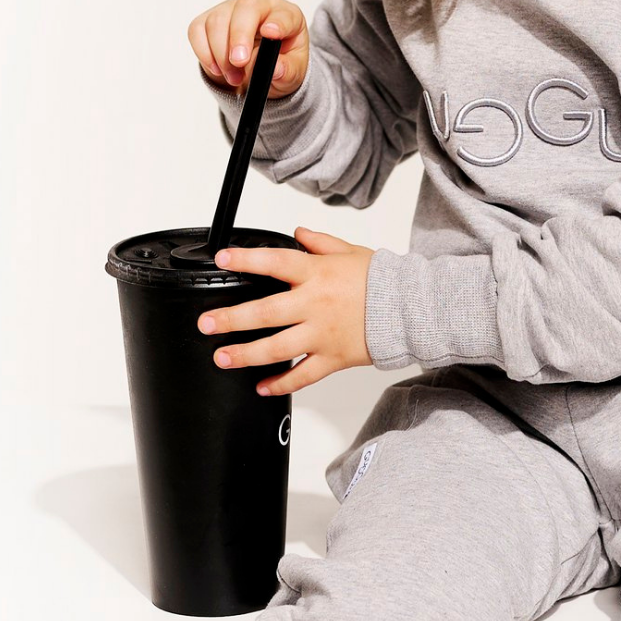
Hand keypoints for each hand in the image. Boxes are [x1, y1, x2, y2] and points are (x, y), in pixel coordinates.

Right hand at [186, 0, 309, 97]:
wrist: (260, 71)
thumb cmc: (280, 64)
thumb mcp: (292, 74)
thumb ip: (287, 71)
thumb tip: (275, 69)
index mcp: (286, 16)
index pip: (283, 14)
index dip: (277, 22)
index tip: (271, 34)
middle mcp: (258, 6)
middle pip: (245, 8)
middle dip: (239, 36)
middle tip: (239, 62)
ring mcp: (230, 10)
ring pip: (217, 21)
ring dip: (222, 54)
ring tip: (235, 77)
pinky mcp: (208, 21)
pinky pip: (197, 31)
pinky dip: (204, 54)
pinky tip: (217, 69)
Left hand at [198, 227, 373, 394]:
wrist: (413, 309)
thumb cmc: (383, 280)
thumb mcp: (351, 252)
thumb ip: (320, 242)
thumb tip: (297, 234)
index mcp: (317, 274)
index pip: (274, 263)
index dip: (246, 260)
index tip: (222, 261)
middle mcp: (315, 305)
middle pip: (264, 313)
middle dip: (230, 319)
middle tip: (206, 324)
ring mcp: (322, 335)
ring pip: (277, 349)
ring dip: (246, 355)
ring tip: (222, 358)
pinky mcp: (334, 358)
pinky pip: (303, 375)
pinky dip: (281, 383)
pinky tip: (263, 386)